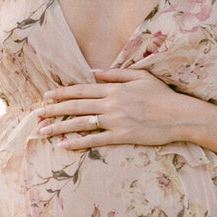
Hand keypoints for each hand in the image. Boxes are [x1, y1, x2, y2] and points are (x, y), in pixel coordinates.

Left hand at [35, 67, 206, 155]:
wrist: (179, 115)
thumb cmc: (162, 95)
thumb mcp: (140, 76)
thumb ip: (116, 74)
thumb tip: (94, 72)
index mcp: (114, 88)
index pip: (82, 89)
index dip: (62, 93)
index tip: (46, 96)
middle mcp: (111, 103)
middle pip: (76, 105)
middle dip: (54, 109)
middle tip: (37, 114)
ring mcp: (115, 120)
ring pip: (81, 122)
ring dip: (59, 126)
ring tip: (43, 130)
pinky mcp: (122, 136)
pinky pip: (95, 139)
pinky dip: (78, 142)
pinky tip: (64, 145)